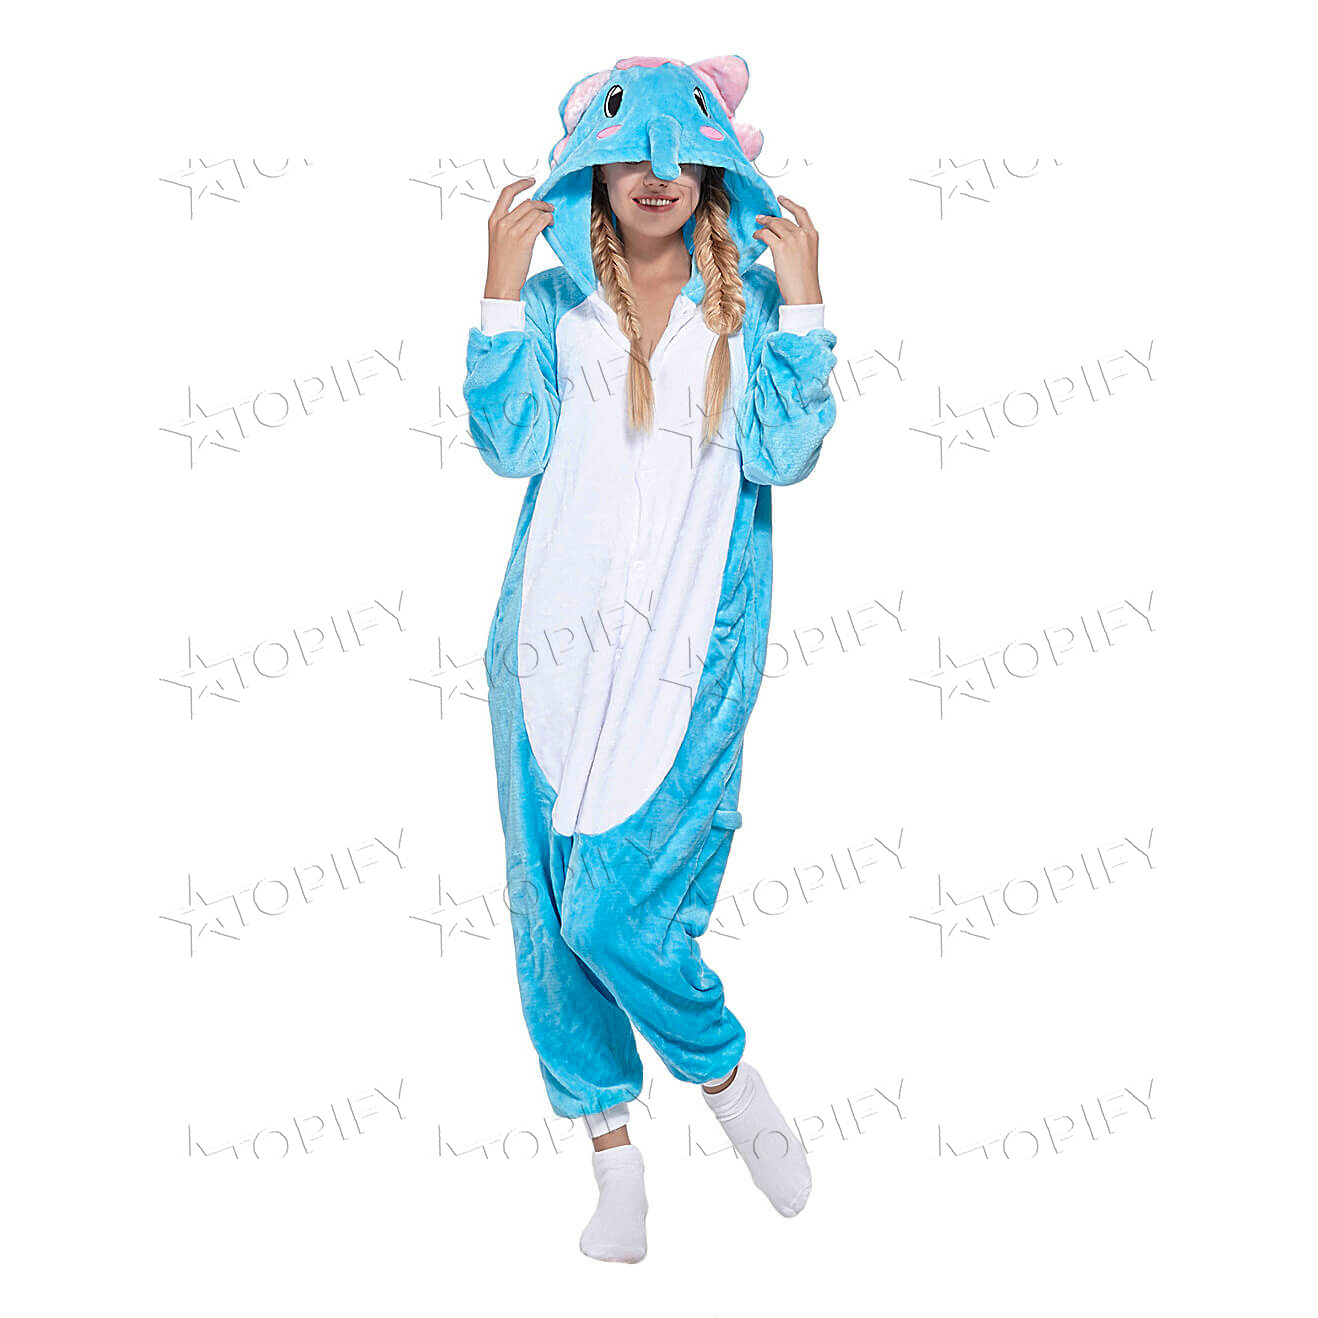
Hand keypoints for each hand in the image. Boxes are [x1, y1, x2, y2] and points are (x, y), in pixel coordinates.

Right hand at [484, 178, 553, 299]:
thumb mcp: (500, 239)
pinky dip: (548, 220)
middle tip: (550, 208)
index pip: (506, 193)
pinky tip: (550, 224)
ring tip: (551, 218)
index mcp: (493, 220)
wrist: (501, 283)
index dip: (520, 184)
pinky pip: (540, 222)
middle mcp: (502, 222)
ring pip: (535, 212)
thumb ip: (510, 224)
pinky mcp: (523, 240)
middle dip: (541, 203)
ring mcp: (512, 231)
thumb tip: (529, 213)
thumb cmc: (502, 264)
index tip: (531, 181)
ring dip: (547, 212)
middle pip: (526, 203)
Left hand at [753, 196, 822, 304]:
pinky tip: (756, 236)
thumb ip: (799, 244)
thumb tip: (783, 239)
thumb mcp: (807, 256)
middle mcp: (803, 234)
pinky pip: (766, 234)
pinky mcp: (780, 247)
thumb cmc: (805, 280)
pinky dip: (759, 233)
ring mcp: (792, 239)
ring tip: (757, 226)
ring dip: (763, 224)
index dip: (790, 204)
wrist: (804, 293)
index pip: (801, 213)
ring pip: (774, 224)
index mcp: (812, 235)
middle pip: (783, 220)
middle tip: (761, 218)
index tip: (781, 198)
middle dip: (770, 218)